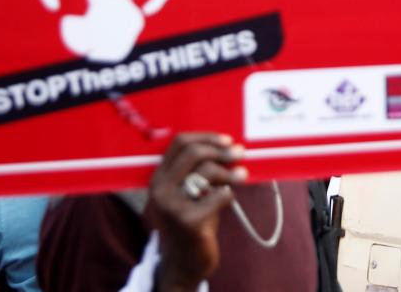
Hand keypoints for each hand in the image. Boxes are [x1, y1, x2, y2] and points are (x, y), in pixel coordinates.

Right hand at [149, 133, 247, 290]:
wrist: (183, 263)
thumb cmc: (192, 221)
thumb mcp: (188, 193)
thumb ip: (199, 171)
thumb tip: (230, 147)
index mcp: (158, 179)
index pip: (179, 143)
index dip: (206, 137)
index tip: (227, 140)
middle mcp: (160, 190)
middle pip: (193, 153)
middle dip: (221, 150)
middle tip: (240, 154)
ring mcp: (172, 206)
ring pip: (207, 171)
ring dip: (230, 171)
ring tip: (242, 175)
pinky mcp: (188, 222)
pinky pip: (219, 196)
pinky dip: (229, 194)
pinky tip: (228, 199)